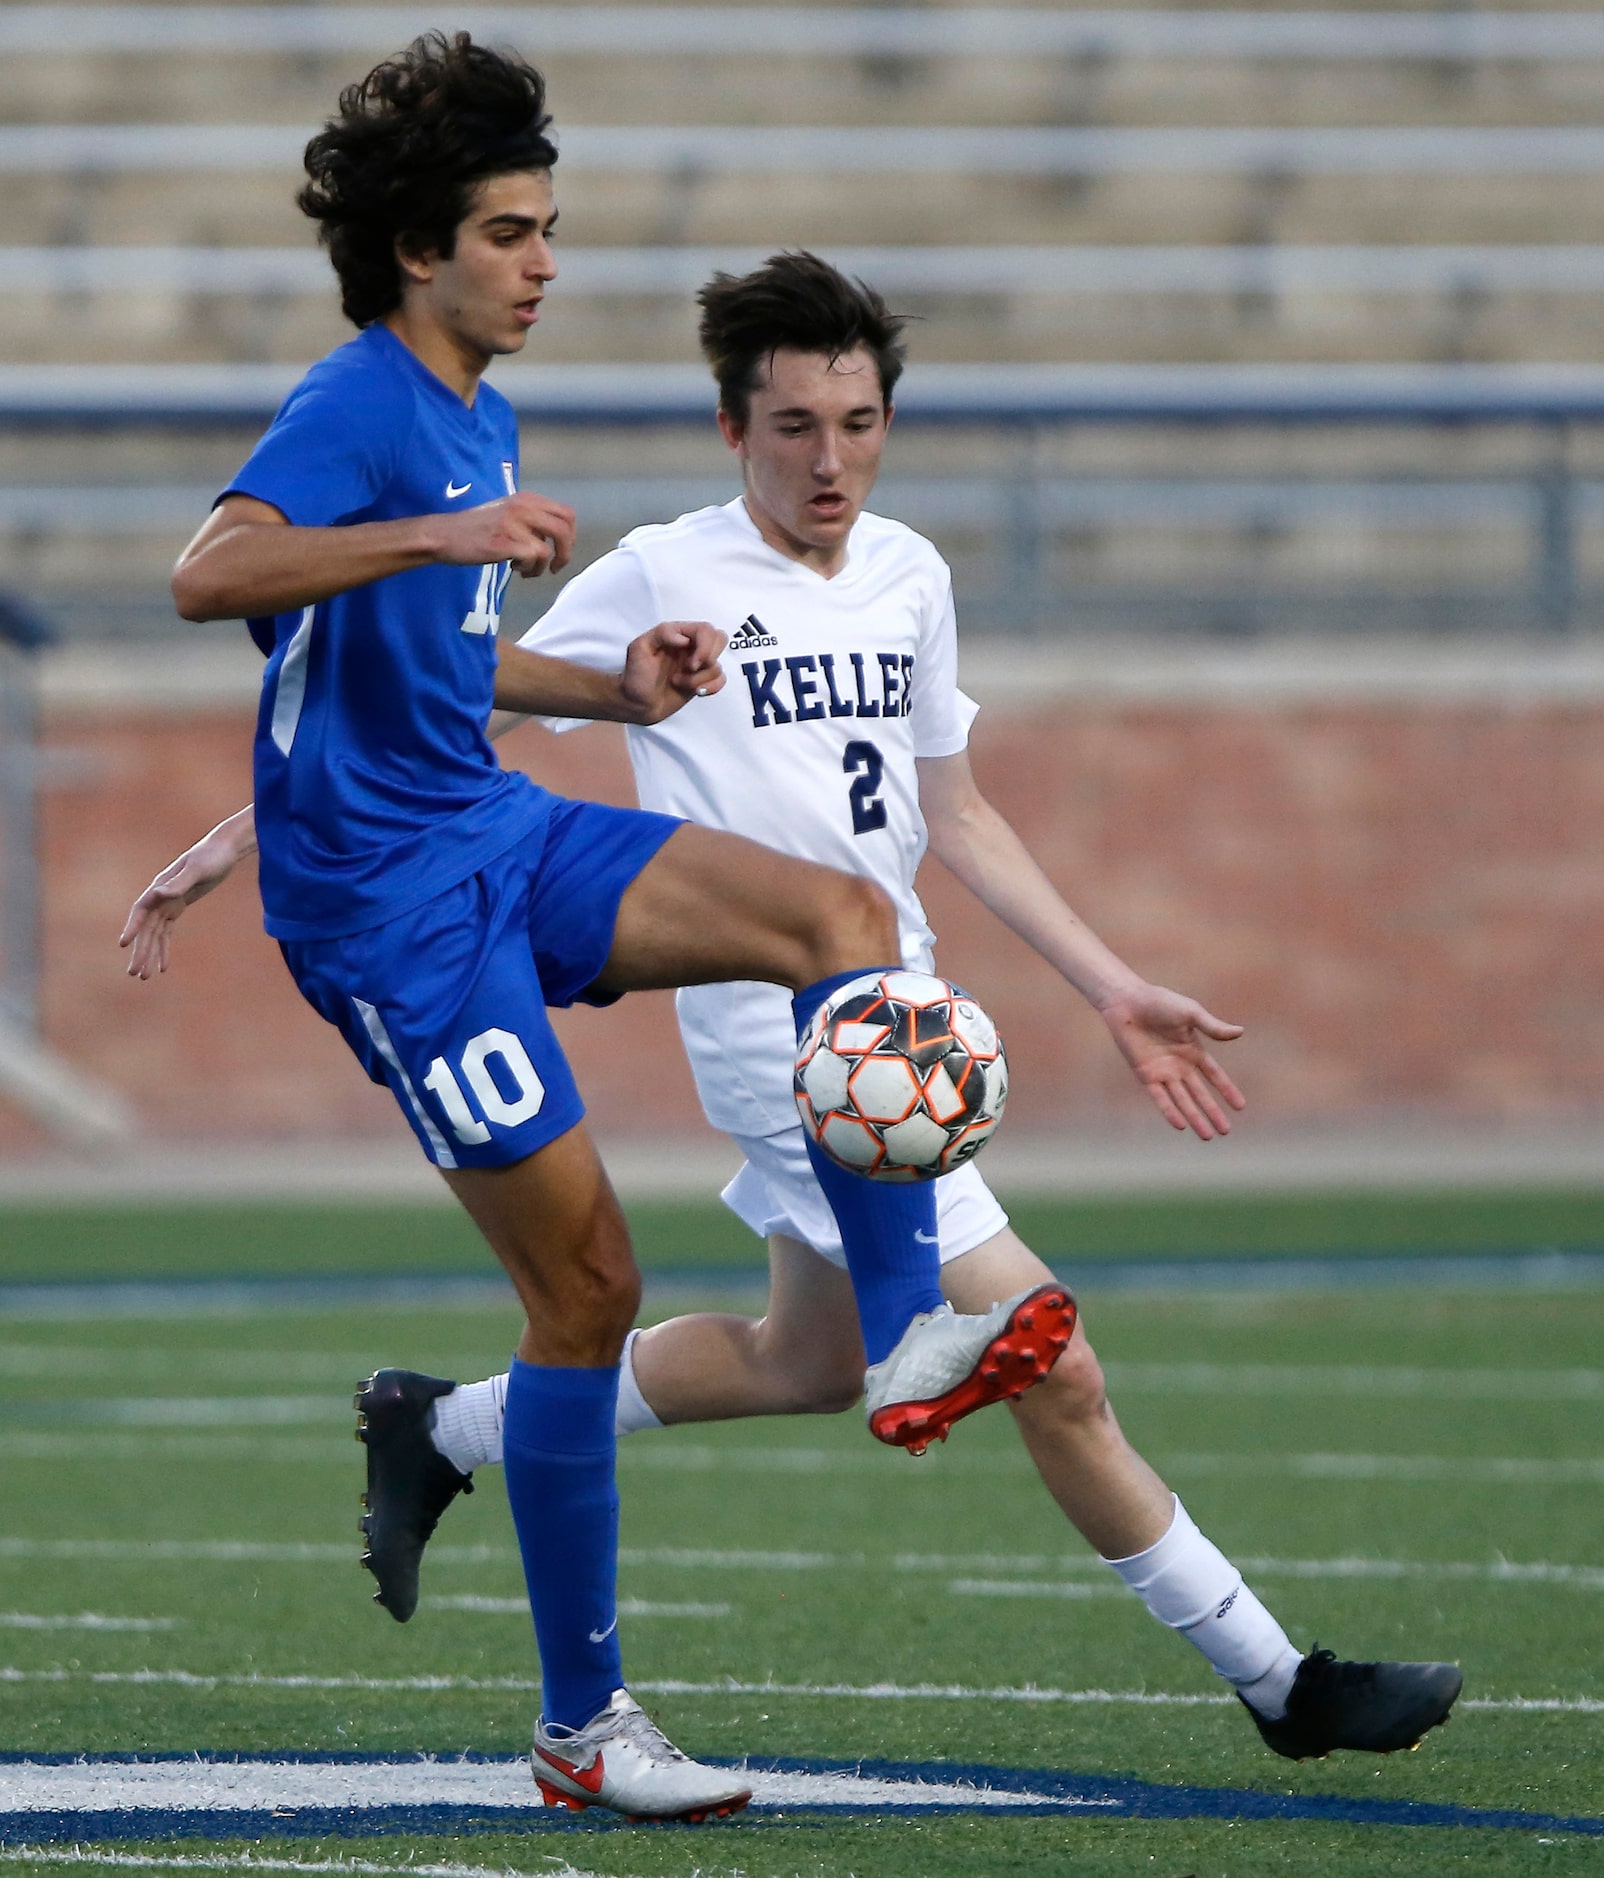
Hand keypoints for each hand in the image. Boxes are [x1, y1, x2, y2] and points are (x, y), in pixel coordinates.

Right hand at [118, 822, 247, 979]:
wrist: (224, 850)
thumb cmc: (211, 857)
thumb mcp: (198, 869)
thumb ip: (179, 882)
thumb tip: (158, 893)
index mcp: (160, 887)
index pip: (141, 911)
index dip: (132, 927)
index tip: (123, 943)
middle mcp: (159, 896)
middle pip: (146, 929)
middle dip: (140, 951)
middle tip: (135, 974)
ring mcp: (168, 903)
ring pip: (155, 934)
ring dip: (149, 954)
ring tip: (144, 976)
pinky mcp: (178, 907)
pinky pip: (166, 931)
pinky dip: (164, 948)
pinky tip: (163, 966)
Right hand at [435, 491, 575, 577]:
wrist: (443, 535)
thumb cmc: (475, 529)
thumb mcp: (507, 514)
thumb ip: (531, 520)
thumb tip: (556, 539)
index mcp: (526, 499)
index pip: (567, 514)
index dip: (570, 537)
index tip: (559, 551)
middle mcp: (523, 507)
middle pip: (565, 529)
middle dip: (565, 552)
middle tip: (555, 566)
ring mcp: (514, 523)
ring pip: (550, 548)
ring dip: (543, 566)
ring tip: (527, 570)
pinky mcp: (505, 541)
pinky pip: (534, 558)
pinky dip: (529, 569)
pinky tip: (514, 568)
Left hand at [617, 621, 727, 724]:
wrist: (637, 703)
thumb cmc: (635, 676)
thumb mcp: (639, 647)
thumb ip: (662, 634)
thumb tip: (685, 638)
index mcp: (677, 634)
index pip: (706, 629)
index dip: (704, 646)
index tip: (690, 664)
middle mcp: (690, 647)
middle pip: (720, 639)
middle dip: (708, 658)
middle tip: (689, 669)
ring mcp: (697, 664)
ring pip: (717, 665)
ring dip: (699, 679)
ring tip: (678, 681)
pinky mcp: (701, 680)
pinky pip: (720, 680)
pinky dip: (709, 687)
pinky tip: (693, 691)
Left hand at [1099, 984, 1245, 1140]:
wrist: (1128, 1002)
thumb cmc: (1160, 1002)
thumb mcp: (1191, 1013)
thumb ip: (1213, 1027)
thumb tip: (1240, 1032)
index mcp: (1193, 1051)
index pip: (1214, 1076)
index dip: (1227, 1090)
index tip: (1241, 1107)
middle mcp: (1180, 1065)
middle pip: (1199, 1094)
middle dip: (1213, 1112)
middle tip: (1225, 1131)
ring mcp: (1163, 1072)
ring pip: (1182, 1100)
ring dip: (1194, 1117)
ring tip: (1207, 1136)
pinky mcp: (1145, 1074)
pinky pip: (1160, 1097)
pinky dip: (1170, 1111)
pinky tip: (1181, 1125)